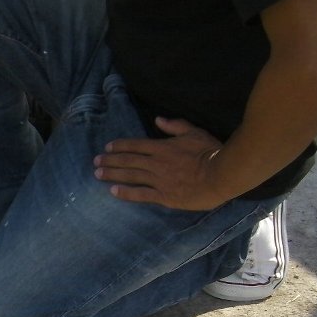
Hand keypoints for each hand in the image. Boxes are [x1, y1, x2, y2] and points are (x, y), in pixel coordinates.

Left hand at [94, 117, 233, 210]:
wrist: (221, 175)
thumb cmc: (211, 152)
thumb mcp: (194, 132)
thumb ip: (175, 126)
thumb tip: (158, 119)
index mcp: (162, 147)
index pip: (135, 145)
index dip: (120, 146)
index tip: (107, 147)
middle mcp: (156, 163)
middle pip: (128, 160)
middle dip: (110, 160)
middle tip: (95, 162)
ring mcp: (159, 180)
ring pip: (130, 176)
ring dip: (112, 174)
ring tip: (97, 174)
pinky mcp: (164, 196)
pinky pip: (140, 194)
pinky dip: (125, 193)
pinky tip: (113, 192)